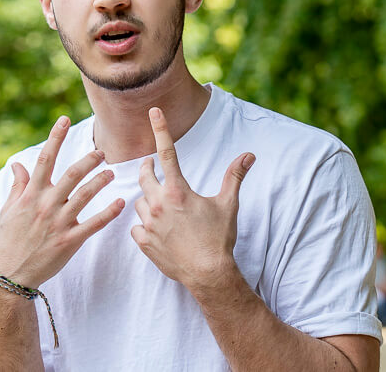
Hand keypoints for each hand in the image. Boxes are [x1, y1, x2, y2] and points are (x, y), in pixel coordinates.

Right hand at [0, 116, 124, 288]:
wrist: (11, 274)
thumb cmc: (9, 239)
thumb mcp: (8, 210)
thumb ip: (18, 186)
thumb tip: (18, 164)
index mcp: (31, 195)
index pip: (45, 160)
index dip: (55, 137)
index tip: (64, 119)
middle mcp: (46, 205)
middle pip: (72, 174)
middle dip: (89, 160)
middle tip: (102, 151)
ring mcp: (59, 223)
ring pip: (85, 195)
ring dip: (100, 181)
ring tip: (112, 172)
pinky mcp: (70, 240)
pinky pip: (93, 224)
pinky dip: (108, 213)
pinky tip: (120, 203)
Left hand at [130, 107, 254, 290]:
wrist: (209, 274)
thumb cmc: (219, 238)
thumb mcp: (228, 204)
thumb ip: (235, 177)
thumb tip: (249, 155)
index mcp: (178, 191)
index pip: (167, 152)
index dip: (160, 129)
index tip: (153, 112)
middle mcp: (158, 204)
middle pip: (144, 175)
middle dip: (147, 168)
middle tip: (151, 166)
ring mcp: (148, 224)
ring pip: (139, 202)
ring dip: (147, 200)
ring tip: (161, 207)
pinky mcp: (143, 242)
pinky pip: (136, 228)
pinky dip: (144, 226)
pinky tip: (157, 230)